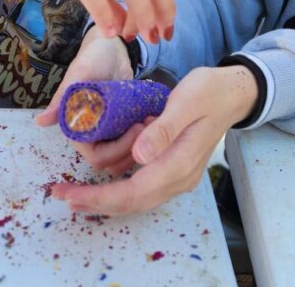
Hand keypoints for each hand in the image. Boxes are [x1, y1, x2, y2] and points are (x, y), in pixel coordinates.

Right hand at [35, 25, 142, 173]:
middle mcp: (92, 135)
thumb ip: (63, 98)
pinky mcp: (123, 125)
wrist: (110, 47)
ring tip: (155, 123)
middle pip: (112, 162)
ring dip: (141, 145)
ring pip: (125, 156)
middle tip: (151, 127)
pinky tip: (156, 119)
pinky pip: (135, 142)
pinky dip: (146, 137)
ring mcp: (109, 131)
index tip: (136, 128)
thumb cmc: (92, 58)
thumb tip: (40, 121)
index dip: (117, 150)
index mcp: (78, 129)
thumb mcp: (80, 74)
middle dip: (132, 150)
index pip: (97, 157)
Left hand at [50, 65, 258, 215]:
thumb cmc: (209, 92)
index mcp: (180, 162)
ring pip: (138, 201)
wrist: (233, 94)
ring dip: (105, 200)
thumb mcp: (186, 101)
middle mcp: (180, 178)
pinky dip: (120, 191)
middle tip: (61, 195)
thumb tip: (139, 156)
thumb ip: (163, 129)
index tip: (69, 193)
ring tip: (75, 196)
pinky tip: (102, 185)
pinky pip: (144, 190)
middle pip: (133, 203)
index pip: (133, 191)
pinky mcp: (176, 171)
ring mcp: (180, 178)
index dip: (99, 196)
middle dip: (95, 202)